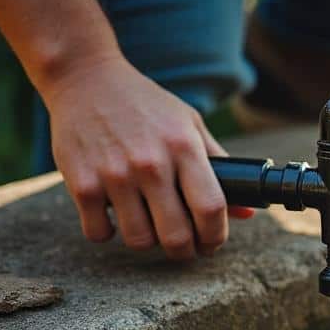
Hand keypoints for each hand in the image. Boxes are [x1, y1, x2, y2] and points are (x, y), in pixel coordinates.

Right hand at [40, 54, 252, 259]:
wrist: (85, 78)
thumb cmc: (146, 104)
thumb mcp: (189, 124)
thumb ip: (219, 166)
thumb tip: (248, 211)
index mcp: (184, 148)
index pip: (211, 209)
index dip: (216, 237)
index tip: (211, 243)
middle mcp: (151, 163)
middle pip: (176, 235)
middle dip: (185, 251)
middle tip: (182, 246)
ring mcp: (114, 174)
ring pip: (139, 240)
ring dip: (148, 243)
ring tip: (149, 229)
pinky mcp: (81, 182)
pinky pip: (99, 233)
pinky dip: (108, 233)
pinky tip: (114, 218)